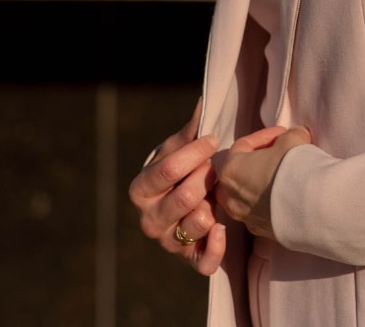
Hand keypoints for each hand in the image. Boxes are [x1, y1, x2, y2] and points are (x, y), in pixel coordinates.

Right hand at [129, 101, 230, 275]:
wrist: (182, 202)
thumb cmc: (180, 170)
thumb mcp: (179, 149)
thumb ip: (190, 130)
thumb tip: (204, 102)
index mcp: (140, 189)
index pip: (167, 171)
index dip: (194, 154)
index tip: (213, 140)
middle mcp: (149, 219)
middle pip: (182, 198)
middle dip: (205, 179)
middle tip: (218, 168)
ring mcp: (168, 242)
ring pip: (192, 226)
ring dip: (212, 207)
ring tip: (218, 195)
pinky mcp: (189, 259)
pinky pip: (202, 262)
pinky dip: (216, 248)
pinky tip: (224, 228)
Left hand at [213, 125, 312, 242]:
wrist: (311, 206)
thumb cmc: (292, 168)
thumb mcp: (291, 140)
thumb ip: (288, 136)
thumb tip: (294, 136)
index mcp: (230, 171)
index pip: (243, 146)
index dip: (265, 135)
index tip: (283, 133)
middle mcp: (231, 197)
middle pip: (239, 173)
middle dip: (258, 161)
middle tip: (278, 154)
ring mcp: (245, 217)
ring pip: (248, 195)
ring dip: (263, 183)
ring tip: (285, 176)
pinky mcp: (260, 231)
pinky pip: (261, 211)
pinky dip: (271, 201)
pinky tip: (290, 195)